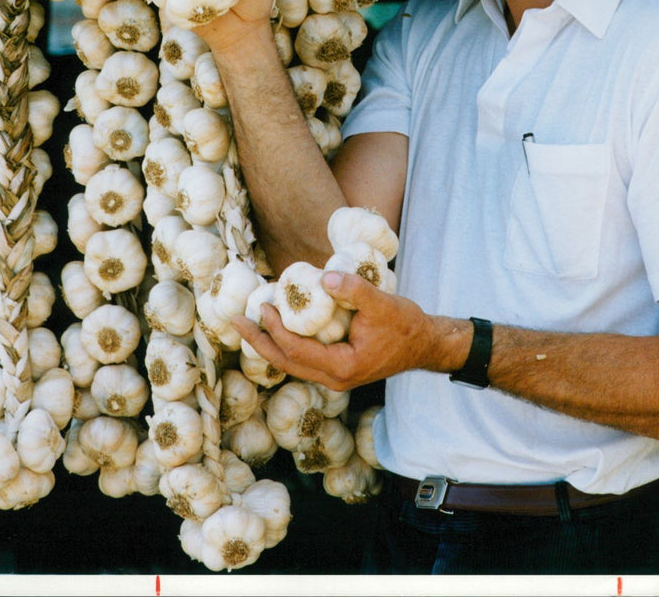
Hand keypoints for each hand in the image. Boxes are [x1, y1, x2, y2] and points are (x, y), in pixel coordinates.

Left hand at [234, 270, 440, 391]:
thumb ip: (354, 291)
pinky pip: (302, 357)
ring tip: (248, 322)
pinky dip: (285, 342)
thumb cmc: (405, 325)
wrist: (424, 344)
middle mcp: (333, 378)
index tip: (263, 305)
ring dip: (268, 342)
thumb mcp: (382, 304)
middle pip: (285, 363)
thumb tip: (324, 279)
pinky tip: (276, 325)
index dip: (276, 329)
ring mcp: (334, 375)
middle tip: (234, 320)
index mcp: (342, 368)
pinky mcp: (336, 367)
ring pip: (291, 363)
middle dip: (258, 341)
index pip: (297, 351)